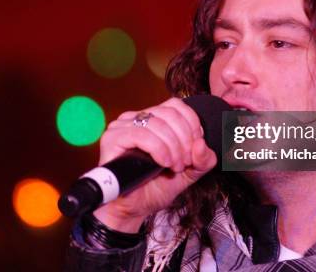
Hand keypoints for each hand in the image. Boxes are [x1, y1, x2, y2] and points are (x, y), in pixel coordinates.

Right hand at [92, 97, 216, 232]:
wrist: (135, 209)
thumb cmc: (156, 188)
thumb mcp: (190, 172)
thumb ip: (203, 159)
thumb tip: (201, 144)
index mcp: (153, 119)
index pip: (177, 106)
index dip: (192, 125)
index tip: (195, 149)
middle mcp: (136, 118)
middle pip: (170, 114)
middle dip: (184, 140)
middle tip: (184, 162)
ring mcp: (122, 126)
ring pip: (157, 123)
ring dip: (173, 147)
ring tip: (174, 167)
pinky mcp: (112, 138)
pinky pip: (141, 134)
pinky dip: (158, 149)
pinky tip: (163, 163)